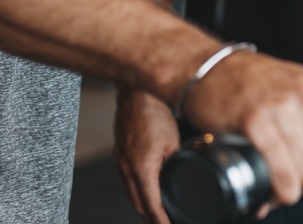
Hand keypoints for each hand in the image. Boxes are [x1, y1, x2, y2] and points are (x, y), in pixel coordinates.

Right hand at [115, 88, 178, 223]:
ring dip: (143, 206)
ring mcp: (120, 161)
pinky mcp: (119, 153)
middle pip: (138, 206)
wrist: (137, 91)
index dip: (161, 222)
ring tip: (157, 214)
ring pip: (130, 194)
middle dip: (151, 219)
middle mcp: (126, 168)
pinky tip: (146, 190)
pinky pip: (127, 180)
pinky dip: (137, 190)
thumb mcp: (174, 142)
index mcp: (141, 169)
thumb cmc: (154, 111)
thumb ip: (176, 163)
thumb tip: (182, 174)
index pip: (151, 207)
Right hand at [182, 50, 302, 212]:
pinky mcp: (256, 122)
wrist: (209, 66)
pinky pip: (283, 170)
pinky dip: (283, 189)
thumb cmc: (250, 79)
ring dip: (296, 186)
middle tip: (293, 175)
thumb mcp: (294, 84)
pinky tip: (277, 191)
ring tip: (281, 182)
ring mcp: (282, 107)